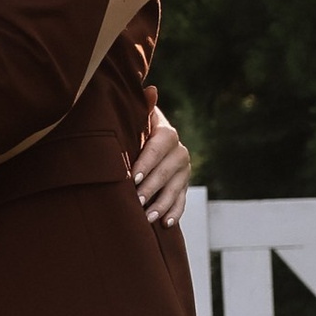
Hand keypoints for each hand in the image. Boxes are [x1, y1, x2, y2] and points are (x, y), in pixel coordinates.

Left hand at [133, 104, 190, 226]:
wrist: (149, 141)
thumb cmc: (136, 128)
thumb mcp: (138, 117)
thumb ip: (143, 106)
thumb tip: (150, 90)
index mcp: (167, 133)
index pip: (158, 147)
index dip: (146, 162)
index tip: (132, 177)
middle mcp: (180, 152)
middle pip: (166, 172)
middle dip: (150, 188)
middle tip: (135, 200)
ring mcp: (184, 171)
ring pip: (174, 190)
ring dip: (161, 205)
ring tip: (147, 218)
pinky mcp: (184, 187)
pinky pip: (181, 202)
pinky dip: (174, 213)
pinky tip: (166, 225)